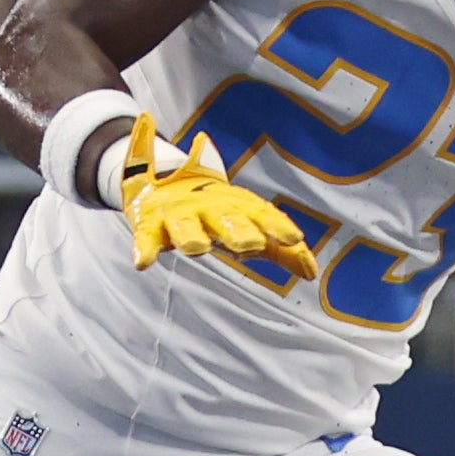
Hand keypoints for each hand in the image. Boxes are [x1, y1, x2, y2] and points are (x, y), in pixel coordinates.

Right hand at [108, 117, 316, 279]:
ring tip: (196, 247)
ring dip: (191, 235)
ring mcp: (178, 215)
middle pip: (225, 219)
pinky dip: (144, 248)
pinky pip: (146, 238)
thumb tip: (312, 272)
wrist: (160, 183)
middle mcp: (208, 207)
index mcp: (235, 206)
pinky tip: (142, 263)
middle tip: (251, 244)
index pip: (260, 214)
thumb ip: (280, 250)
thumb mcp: (247, 226)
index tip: (294, 238)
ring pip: (186, 226)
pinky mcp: (150, 224)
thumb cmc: (214, 212)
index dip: (276, 225)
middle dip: (238, 230)